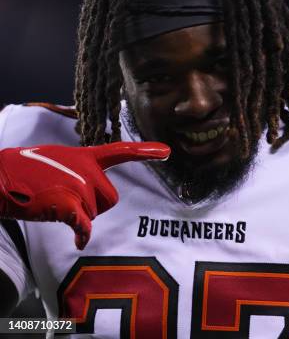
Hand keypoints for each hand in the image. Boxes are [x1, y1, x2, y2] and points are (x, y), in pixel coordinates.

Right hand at [0, 142, 169, 249]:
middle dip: (95, 206)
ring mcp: (78, 187)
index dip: (145, 152)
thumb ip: (80, 170)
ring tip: (54, 203)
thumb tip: (89, 192)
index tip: (167, 151)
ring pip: (95, 215)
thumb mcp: (58, 159)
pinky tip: (79, 241)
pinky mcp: (67, 205)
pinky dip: (82, 235)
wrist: (1, 177)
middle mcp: (87, 170)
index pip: (120, 152)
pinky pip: (84, 226)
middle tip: (68, 200)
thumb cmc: (26, 169)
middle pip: (110, 200)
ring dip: (79, 216)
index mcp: (85, 157)